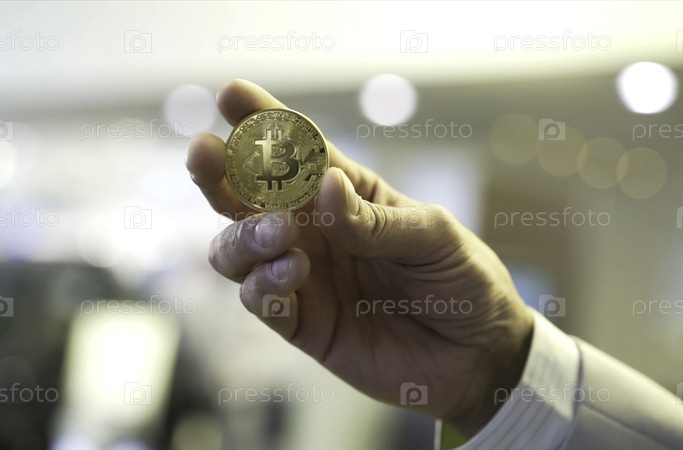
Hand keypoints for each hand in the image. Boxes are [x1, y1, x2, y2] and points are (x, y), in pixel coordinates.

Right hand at [186, 79, 533, 436]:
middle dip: (218, 171)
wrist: (478, 354)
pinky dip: (263, 283)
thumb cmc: (461, 279)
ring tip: (283, 232)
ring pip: (236, 248)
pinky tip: (294, 271)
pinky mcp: (302, 324)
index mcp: (346, 193)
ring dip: (245, 234)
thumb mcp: (433, 237)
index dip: (261, 120)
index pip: (297, 149)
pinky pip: (258, 300)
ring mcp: (303, 277)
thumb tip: (322, 184)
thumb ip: (374, 219)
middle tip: (204, 152)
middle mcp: (314, 230)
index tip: (231, 95)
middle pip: (244, 196)